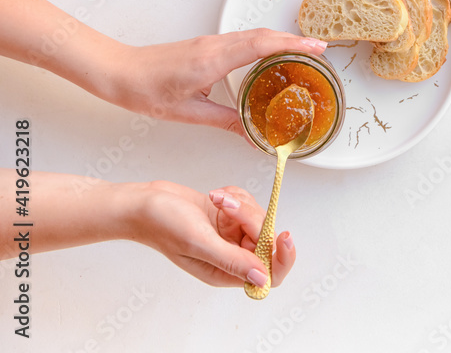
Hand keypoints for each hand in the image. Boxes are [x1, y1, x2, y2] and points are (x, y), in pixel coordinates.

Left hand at [105, 28, 326, 134]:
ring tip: (303, 52)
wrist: (120, 72)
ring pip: (253, 35)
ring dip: (280, 40)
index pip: (261, 45)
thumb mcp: (190, 114)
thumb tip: (253, 136)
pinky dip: (263, 43)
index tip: (318, 47)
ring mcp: (210, 42)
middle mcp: (215, 45)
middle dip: (295, 40)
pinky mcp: (205, 44)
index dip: (293, 44)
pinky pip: (242, 39)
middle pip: (263, 35)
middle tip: (321, 50)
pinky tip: (269, 55)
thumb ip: (227, 121)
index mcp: (213, 59)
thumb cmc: (148, 91)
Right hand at [129, 181, 294, 287]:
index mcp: (223, 272)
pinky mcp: (226, 217)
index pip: (267, 275)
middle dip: (250, 217)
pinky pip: (245, 204)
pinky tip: (216, 196)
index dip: (281, 258)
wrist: (145, 201)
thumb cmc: (162, 224)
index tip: (284, 235)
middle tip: (228, 206)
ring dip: (239, 203)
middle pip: (264, 239)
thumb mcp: (198, 242)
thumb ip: (232, 260)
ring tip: (216, 199)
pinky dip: (234, 195)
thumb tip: (262, 277)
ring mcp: (228, 235)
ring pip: (256, 218)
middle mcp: (229, 256)